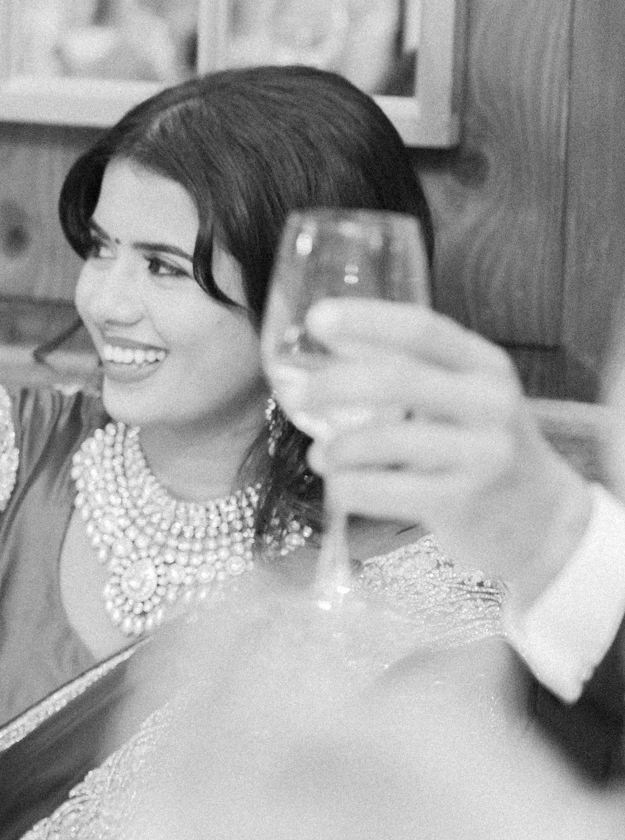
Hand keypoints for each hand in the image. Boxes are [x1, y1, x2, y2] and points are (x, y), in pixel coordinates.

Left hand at [293, 298, 591, 601]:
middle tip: (296, 396)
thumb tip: (321, 339)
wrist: (543, 519)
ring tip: (320, 456)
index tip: (316, 319)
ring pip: (384, 440)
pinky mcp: (463, 502)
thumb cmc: (479, 445)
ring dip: (336, 448)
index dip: (366, 320)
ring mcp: (482, 455)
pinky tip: (340, 486)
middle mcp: (490, 403)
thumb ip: (410, 367)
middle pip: (398, 380)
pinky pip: (383, 490)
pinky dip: (347, 487)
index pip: (423, 329)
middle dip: (333, 385)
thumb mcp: (464, 396)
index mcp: (485, 365)